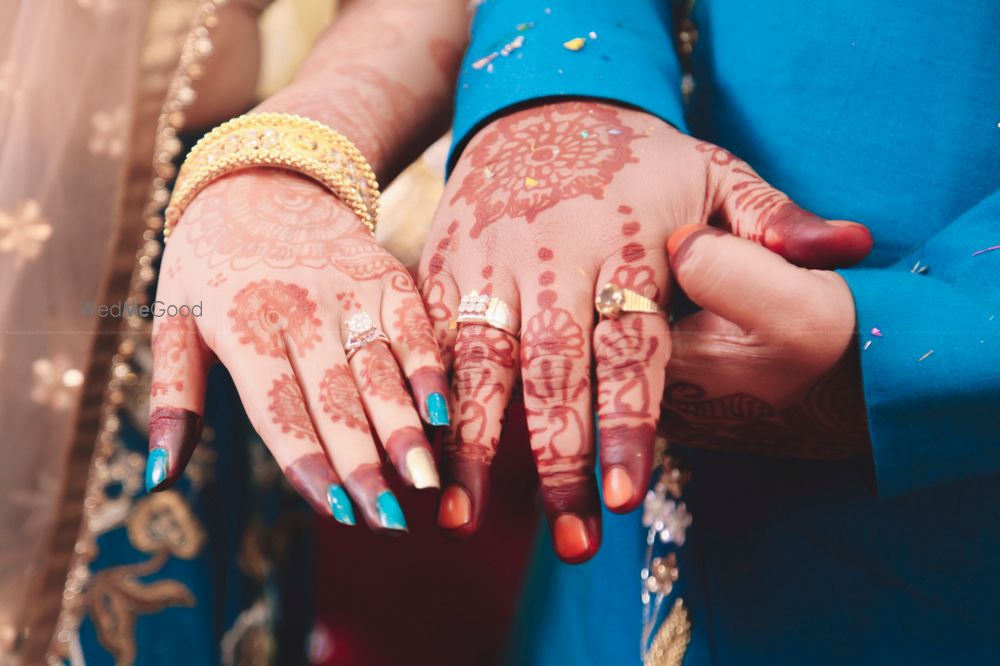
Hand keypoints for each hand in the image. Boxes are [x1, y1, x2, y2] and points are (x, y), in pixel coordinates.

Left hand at [148, 169, 449, 531]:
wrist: (264, 178)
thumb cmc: (210, 263)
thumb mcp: (173, 320)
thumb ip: (173, 398)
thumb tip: (160, 476)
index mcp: (242, 325)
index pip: (280, 407)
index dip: (309, 461)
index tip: (336, 509)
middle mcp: (299, 308)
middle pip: (336, 397)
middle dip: (363, 462)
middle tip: (387, 519)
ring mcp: (347, 290)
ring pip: (380, 368)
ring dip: (405, 426)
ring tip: (425, 479)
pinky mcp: (385, 275)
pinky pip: (414, 327)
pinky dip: (430, 369)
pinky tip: (444, 412)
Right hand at [419, 100, 871, 561]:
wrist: (536, 107)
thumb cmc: (635, 157)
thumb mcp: (711, 170)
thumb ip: (770, 218)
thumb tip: (849, 249)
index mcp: (622, 237)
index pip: (629, 343)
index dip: (627, 420)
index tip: (624, 495)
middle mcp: (550, 253)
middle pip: (552, 367)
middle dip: (558, 455)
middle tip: (571, 537)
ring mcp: (489, 260)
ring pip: (480, 361)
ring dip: (475, 445)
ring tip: (465, 520)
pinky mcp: (443, 266)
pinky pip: (432, 341)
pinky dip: (430, 400)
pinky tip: (427, 458)